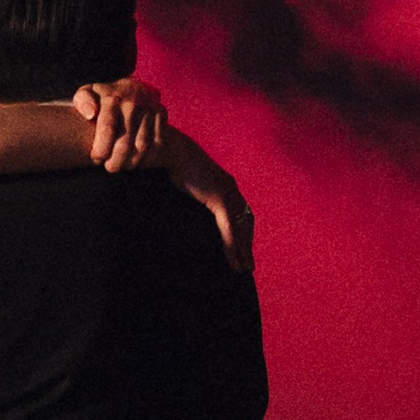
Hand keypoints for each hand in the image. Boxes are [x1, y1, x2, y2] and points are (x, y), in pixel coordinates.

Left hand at [75, 76, 168, 170]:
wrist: (133, 88)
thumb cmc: (104, 99)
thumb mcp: (88, 93)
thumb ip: (83, 101)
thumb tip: (90, 114)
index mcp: (112, 97)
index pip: (107, 127)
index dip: (101, 148)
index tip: (97, 157)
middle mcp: (133, 102)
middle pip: (125, 143)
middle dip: (115, 162)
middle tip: (109, 167)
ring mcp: (149, 107)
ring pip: (142, 147)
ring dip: (131, 162)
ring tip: (122, 165)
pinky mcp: (162, 114)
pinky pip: (157, 144)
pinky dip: (146, 157)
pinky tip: (137, 159)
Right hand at [169, 134, 255, 276]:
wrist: (172, 151)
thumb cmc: (174, 165)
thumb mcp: (189, 184)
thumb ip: (194, 196)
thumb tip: (188, 208)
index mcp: (226, 185)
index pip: (242, 212)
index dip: (244, 232)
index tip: (244, 249)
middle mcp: (231, 189)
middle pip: (246, 222)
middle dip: (247, 245)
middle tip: (248, 265)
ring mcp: (227, 193)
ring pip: (240, 228)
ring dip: (242, 251)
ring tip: (243, 269)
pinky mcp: (219, 199)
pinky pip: (228, 228)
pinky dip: (232, 246)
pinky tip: (233, 261)